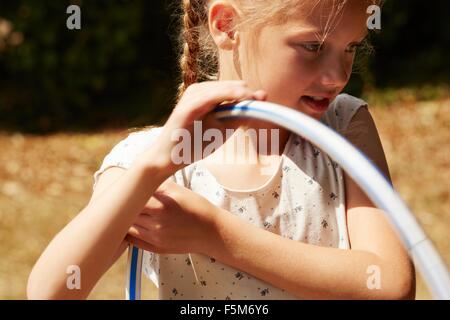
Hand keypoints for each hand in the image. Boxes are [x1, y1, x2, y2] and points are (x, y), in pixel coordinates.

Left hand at [125, 179, 220, 254]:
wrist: (212, 231)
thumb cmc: (196, 207)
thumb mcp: (178, 190)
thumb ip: (156, 185)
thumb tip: (138, 180)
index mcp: (160, 207)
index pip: (131, 200)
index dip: (126, 194)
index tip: (124, 189)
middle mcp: (156, 225)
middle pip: (128, 215)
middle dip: (124, 207)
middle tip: (122, 199)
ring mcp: (156, 239)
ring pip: (129, 229)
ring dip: (126, 220)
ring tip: (127, 211)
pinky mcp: (157, 249)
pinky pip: (135, 242)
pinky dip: (131, 233)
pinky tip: (134, 224)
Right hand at [139, 80, 266, 174]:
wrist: (167, 158)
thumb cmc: (193, 144)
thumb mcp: (221, 129)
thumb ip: (239, 116)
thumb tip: (259, 101)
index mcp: (206, 95)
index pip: (234, 88)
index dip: (251, 93)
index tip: (264, 99)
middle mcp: (199, 90)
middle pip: (232, 85)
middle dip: (248, 94)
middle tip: (261, 104)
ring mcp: (192, 95)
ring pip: (225, 88)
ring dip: (241, 96)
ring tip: (254, 105)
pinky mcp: (189, 105)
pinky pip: (213, 96)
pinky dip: (230, 96)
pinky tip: (243, 100)